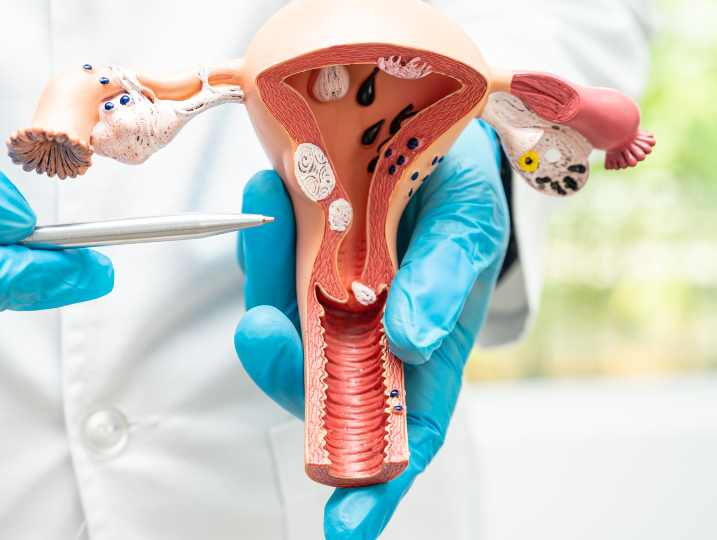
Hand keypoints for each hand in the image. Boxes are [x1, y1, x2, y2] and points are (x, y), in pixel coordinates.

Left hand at [234, 121, 507, 538]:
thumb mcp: (467, 227)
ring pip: (280, 321)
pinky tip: (267, 189)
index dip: (376, 482)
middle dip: (281, 366)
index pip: (403, 435)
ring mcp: (325, 303)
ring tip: (269, 206)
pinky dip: (262, 236)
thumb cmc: (464, 194)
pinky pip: (267, 266)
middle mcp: (367, 340)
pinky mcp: (292, 262)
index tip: (344, 522)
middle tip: (260, 327)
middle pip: (317, 386)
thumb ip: (444, 280)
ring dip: (265, 276)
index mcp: (425, 353)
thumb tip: (407, 340)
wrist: (434, 135)